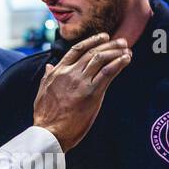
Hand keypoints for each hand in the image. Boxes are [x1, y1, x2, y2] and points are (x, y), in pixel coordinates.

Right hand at [31, 33, 131, 151]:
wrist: (50, 132)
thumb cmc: (45, 116)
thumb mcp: (42, 91)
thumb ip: (48, 77)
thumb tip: (49, 66)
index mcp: (58, 71)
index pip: (77, 49)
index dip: (92, 41)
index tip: (104, 37)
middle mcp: (70, 73)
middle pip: (92, 52)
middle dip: (109, 45)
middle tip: (121, 42)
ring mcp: (81, 82)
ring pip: (101, 59)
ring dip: (116, 52)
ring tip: (127, 49)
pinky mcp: (92, 93)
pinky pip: (108, 73)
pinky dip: (119, 64)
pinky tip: (126, 59)